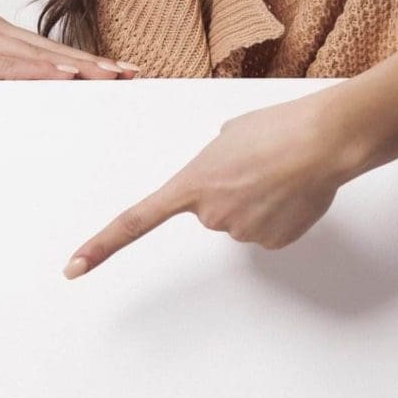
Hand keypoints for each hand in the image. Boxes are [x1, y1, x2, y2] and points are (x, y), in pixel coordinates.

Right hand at [0, 8, 140, 82]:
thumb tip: (0, 100)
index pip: (44, 49)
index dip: (82, 60)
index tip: (115, 70)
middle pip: (52, 49)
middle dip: (94, 63)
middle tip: (133, 74)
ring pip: (38, 56)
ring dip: (78, 67)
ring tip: (112, 78)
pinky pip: (7, 65)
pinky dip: (39, 71)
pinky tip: (64, 77)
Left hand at [62, 93, 349, 278]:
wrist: (323, 142)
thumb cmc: (277, 128)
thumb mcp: (229, 134)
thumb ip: (215, 159)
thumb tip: (225, 173)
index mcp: (190, 184)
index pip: (134, 221)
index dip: (101, 247)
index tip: (73, 269)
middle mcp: (210, 215)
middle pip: (211, 211)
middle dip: (230, 192)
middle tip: (256, 166)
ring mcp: (241, 232)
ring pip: (241, 221)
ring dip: (257, 201)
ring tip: (279, 175)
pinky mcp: (272, 243)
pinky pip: (266, 230)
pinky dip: (278, 214)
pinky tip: (292, 193)